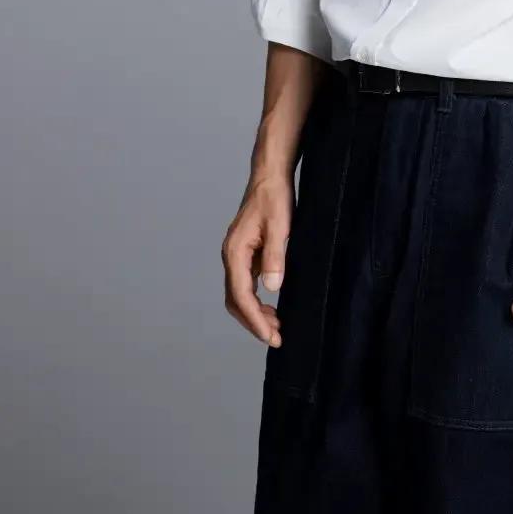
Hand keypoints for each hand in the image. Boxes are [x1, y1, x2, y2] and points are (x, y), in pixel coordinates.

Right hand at [221, 171, 293, 346]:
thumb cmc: (275, 197)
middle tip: (276, 338)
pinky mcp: (246, 254)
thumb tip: (272, 288)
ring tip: (276, 327)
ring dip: (255, 313)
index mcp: (235, 251)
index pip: (240, 295)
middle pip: (235, 300)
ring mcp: (237, 255)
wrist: (270, 176)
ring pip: (239, 294)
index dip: (254, 319)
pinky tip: (272, 307)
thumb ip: (276, 257)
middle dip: (253, 322)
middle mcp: (231, 256)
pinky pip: (246, 284)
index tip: (269, 336)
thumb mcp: (281, 226)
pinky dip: (257, 301)